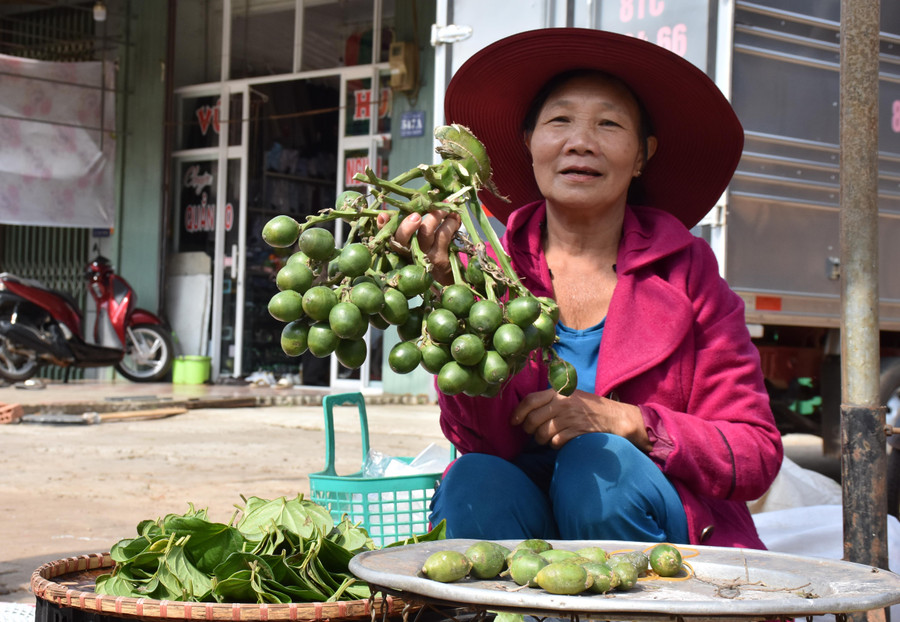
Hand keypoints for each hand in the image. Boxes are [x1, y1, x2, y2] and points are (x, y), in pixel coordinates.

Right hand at [376, 209, 460, 285]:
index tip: (383, 216)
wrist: (448, 275)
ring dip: (436, 215)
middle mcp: (409, 253)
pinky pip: (443, 235)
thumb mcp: (422, 238)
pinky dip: (450, 223)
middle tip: (416, 215)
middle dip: (407, 225)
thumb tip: (420, 204)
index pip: (387, 235)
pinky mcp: (439, 259)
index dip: (382, 226)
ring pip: (426, 232)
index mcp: (401, 246)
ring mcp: (424, 256)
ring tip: (446, 208)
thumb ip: (416, 224)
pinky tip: (455, 218)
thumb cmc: (433, 250)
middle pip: (401, 238)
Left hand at [510, 389, 650, 451]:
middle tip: (532, 432)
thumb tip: (524, 411)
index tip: (514, 421)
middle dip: (529, 430)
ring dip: (541, 440)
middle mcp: (563, 403)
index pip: (530, 400)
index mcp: (559, 392)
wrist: (615, 417)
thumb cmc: (589, 407)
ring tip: (547, 437)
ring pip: (542, 434)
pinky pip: (555, 443)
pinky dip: (554, 445)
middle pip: (532, 420)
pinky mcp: (576, 432)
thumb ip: (550, 399)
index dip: (518, 412)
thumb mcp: (570, 395)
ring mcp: (570, 418)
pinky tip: (560, 441)